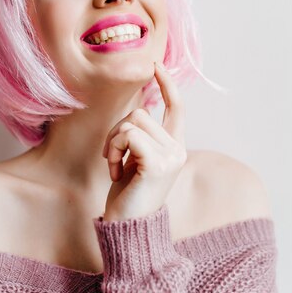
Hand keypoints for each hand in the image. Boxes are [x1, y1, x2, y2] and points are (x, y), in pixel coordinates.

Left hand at [101, 61, 186, 221]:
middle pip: (140, 112)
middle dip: (116, 132)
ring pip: (132, 122)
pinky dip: (114, 150)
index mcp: (175, 147)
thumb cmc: (129, 195)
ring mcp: (171, 157)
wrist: (129, 227)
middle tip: (113, 158)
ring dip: (113, 142)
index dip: (167, 84)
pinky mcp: (158, 164)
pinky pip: (128, 135)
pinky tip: (116, 173)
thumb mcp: (138, 161)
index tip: (155, 65)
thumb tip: (138, 114)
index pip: (177, 108)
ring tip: (115, 166)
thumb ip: (142, 138)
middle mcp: (178, 150)